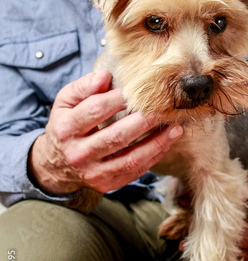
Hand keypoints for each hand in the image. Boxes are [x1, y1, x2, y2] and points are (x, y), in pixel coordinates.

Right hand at [28, 69, 182, 194]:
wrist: (58, 164)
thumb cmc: (66, 125)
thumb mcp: (65, 102)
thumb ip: (83, 87)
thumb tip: (105, 76)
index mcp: (65, 129)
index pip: (94, 111)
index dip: (117, 99)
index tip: (135, 90)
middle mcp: (78, 154)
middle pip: (115, 137)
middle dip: (143, 122)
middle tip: (163, 109)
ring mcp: (93, 173)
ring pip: (130, 159)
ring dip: (156, 143)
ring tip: (175, 129)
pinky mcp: (107, 184)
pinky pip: (134, 171)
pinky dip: (153, 157)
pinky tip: (166, 143)